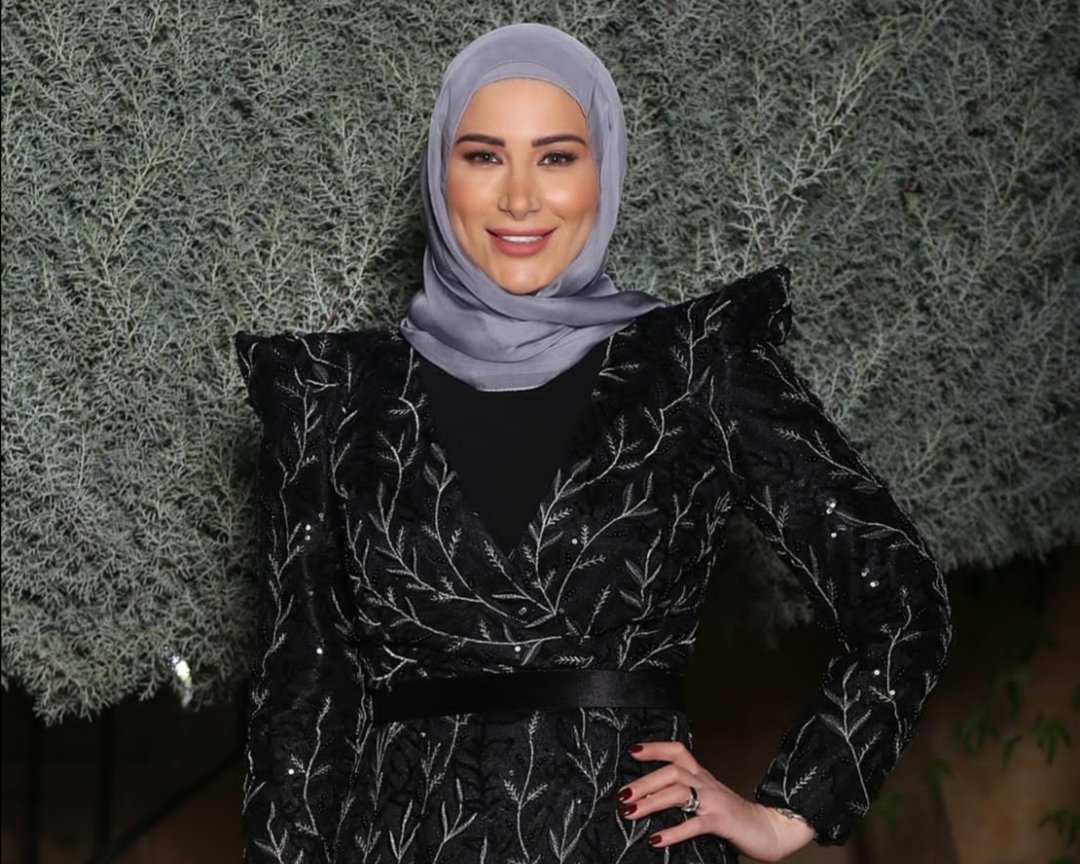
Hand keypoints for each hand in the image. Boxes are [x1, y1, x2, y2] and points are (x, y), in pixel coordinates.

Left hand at [617, 741, 815, 861]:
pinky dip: (673, 831)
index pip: (677, 752)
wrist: (770, 829)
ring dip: (651, 801)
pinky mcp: (721, 821)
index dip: (655, 748)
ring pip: (679, 792)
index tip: (632, 750)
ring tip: (631, 813)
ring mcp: (714, 801)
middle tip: (622, 796)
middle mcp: (706, 783)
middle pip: (672, 771)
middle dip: (644, 782)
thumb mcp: (708, 799)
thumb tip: (650, 800)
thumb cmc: (735, 816)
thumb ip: (686, 795)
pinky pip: (694, 824)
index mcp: (702, 776)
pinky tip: (657, 839)